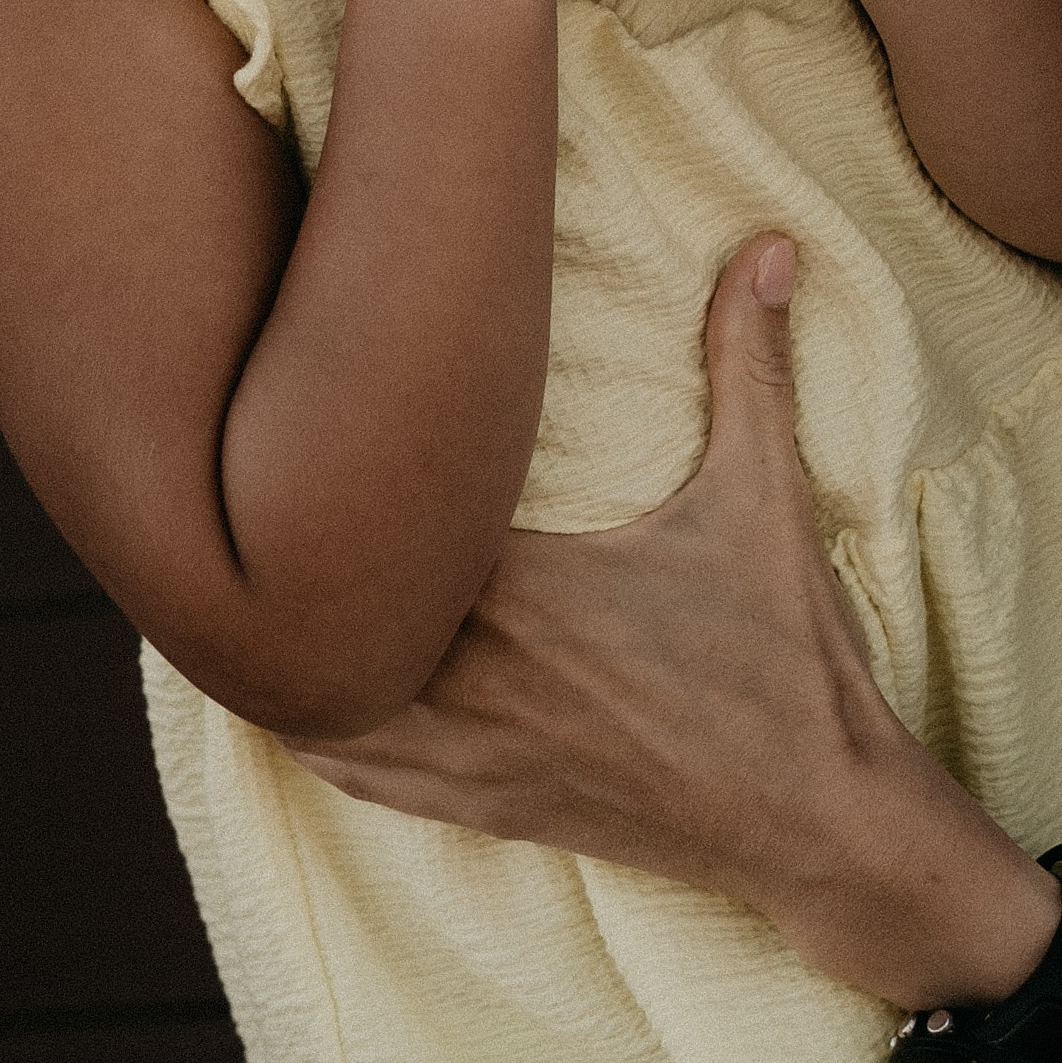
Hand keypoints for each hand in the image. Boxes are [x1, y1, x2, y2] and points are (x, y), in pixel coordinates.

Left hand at [285, 232, 1061, 1008]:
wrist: (818, 821)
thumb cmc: (789, 658)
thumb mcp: (768, 500)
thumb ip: (752, 365)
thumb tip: (774, 241)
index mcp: (528, 593)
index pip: (389, 526)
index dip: (334, 476)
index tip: (305, 412)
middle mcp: (480, 678)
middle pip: (333, 615)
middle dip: (291, 557)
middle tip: (243, 485)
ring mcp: (476, 755)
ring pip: (325, 708)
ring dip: (290, 655)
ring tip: (253, 588)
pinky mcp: (487, 809)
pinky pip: (364, 780)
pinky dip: (320, 736)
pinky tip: (296, 697)